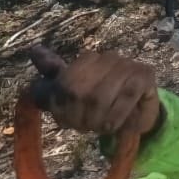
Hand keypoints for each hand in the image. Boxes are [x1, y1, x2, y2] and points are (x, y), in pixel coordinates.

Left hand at [29, 46, 160, 135]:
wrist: (136, 115)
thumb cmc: (101, 107)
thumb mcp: (70, 99)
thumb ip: (51, 81)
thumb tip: (34, 51)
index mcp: (87, 60)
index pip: (64, 85)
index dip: (65, 109)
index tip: (70, 122)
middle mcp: (106, 58)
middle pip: (79, 92)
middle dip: (81, 117)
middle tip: (88, 127)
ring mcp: (127, 64)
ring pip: (101, 96)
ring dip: (99, 119)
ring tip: (102, 127)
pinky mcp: (144, 74)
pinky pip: (125, 97)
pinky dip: (117, 116)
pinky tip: (115, 125)